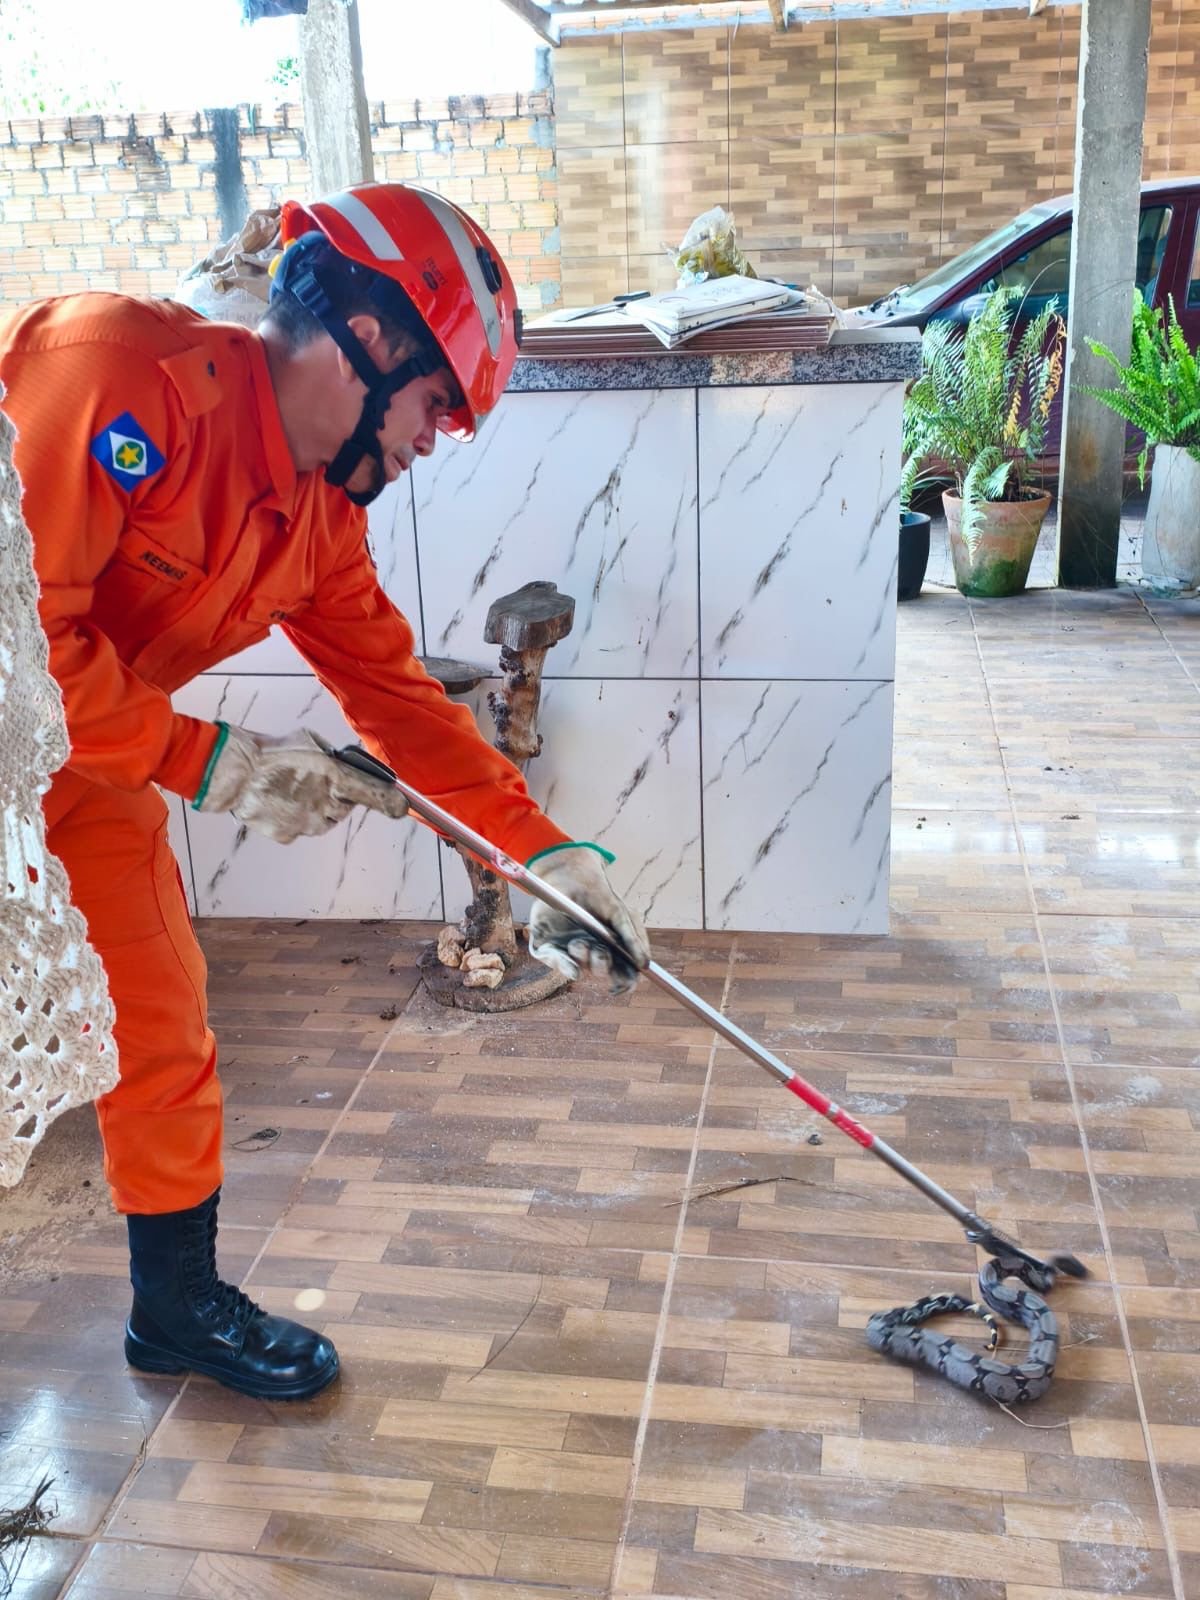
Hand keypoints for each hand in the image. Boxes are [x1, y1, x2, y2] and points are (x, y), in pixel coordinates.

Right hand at [193, 724, 408, 843]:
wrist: (235, 772)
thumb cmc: (271, 752)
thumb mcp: (311, 742)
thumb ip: (334, 758)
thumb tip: (342, 765)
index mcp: (335, 777)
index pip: (374, 794)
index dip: (391, 802)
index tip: (401, 806)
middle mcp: (325, 804)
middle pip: (344, 808)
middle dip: (337, 797)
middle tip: (317, 783)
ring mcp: (306, 823)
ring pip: (321, 821)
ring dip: (314, 809)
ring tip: (292, 790)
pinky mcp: (288, 835)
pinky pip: (299, 828)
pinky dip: (293, 818)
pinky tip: (279, 801)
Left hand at [526, 846, 649, 993]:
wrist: (573, 875)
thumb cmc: (599, 897)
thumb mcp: (621, 914)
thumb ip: (635, 939)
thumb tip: (646, 965)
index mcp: (610, 947)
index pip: (620, 971)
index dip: (624, 982)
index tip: (625, 986)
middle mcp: (590, 951)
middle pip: (600, 969)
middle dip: (602, 966)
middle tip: (602, 953)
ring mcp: (569, 949)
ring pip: (580, 966)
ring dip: (584, 958)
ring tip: (580, 943)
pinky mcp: (548, 946)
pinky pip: (556, 962)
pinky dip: (566, 966)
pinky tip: (573, 970)